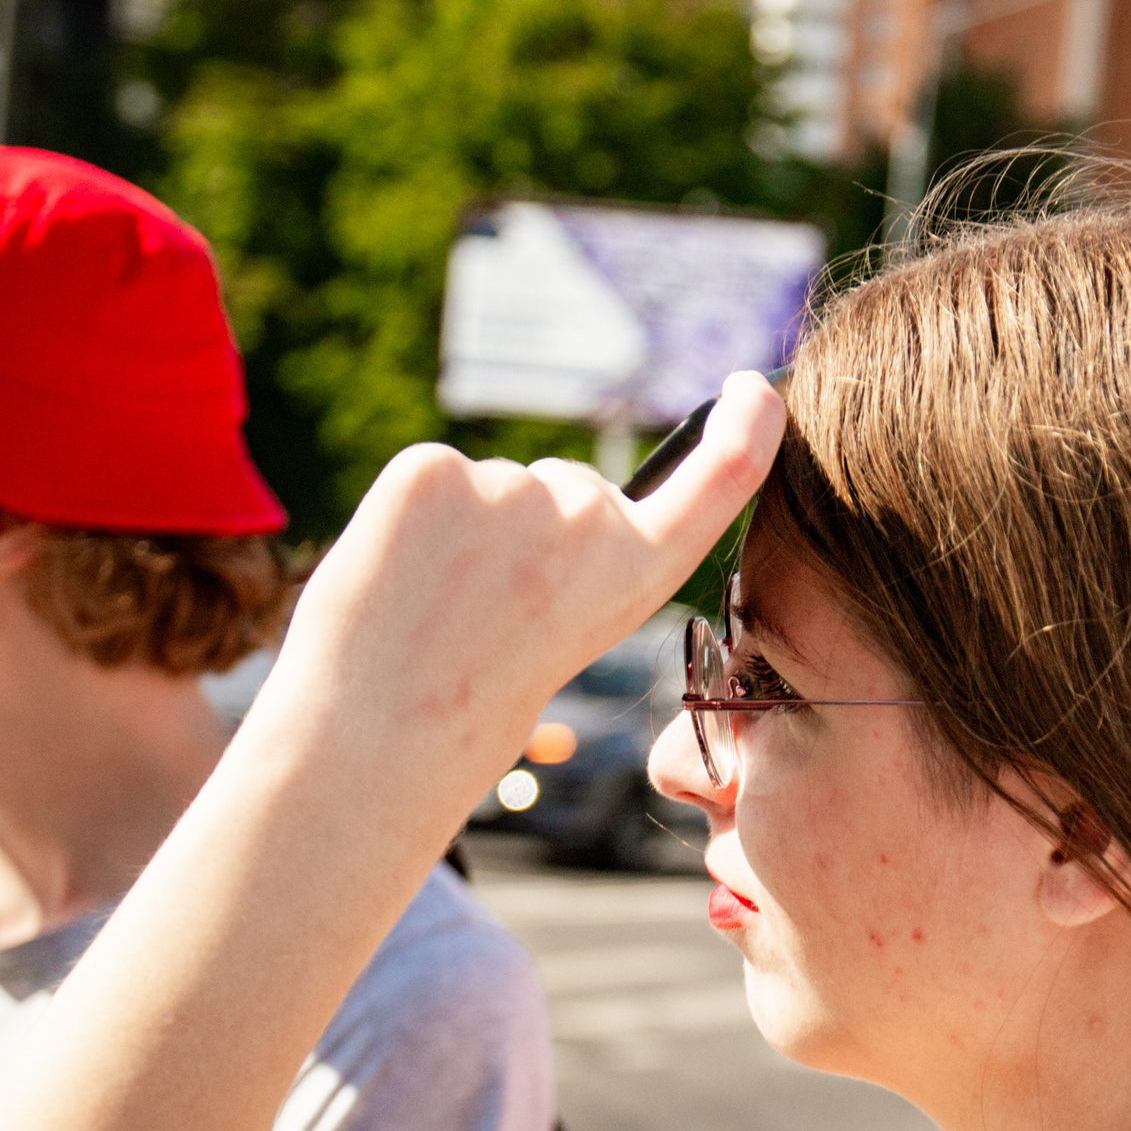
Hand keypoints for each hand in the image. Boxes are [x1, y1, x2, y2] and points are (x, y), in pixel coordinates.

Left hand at [258, 373, 783, 823]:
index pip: (720, 479)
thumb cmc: (470, 709)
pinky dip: (412, 520)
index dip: (744, 429)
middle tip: (482, 616)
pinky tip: (396, 576)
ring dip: (464, 533)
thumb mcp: (566, 634)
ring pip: (495, 488)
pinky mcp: (432, 469)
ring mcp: (510, 486)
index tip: (752, 390)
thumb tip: (537, 482)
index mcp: (638, 575)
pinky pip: (434, 477)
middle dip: (531, 531)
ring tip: (433, 611)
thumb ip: (579, 561)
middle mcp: (589, 519)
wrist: (378, 740)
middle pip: (569, 488)